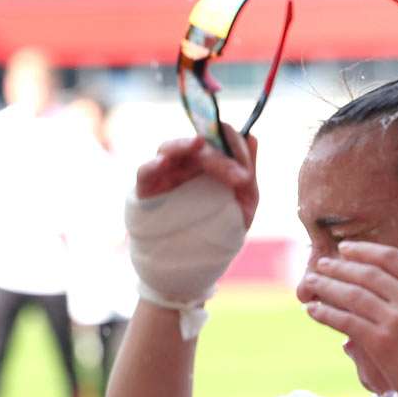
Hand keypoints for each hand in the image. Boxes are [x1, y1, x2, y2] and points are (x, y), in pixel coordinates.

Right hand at [134, 128, 259, 226]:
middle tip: (238, 179)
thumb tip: (252, 137)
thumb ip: (248, 171)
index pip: (220, 137)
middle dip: (220, 159)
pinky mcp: (147, 188)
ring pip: (170, 147)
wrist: (196, 259)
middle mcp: (188, 161)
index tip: (245, 174)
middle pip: (200, 144)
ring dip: (185, 144)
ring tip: (199, 144)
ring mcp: (166, 173)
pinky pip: (145, 170)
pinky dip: (153, 164)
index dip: (234, 146)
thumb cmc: (221, 227)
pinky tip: (164, 163)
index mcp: (212, 160)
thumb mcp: (244, 202)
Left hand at [295, 241, 397, 396]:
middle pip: (367, 273)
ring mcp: (397, 321)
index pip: (391, 257)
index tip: (345, 249)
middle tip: (320, 264)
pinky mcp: (382, 343)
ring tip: (310, 284)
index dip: (364, 250)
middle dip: (339, 266)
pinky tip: (313, 311)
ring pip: (352, 294)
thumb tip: (386, 284)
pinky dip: (325, 313)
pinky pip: (345, 321)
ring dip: (326, 286)